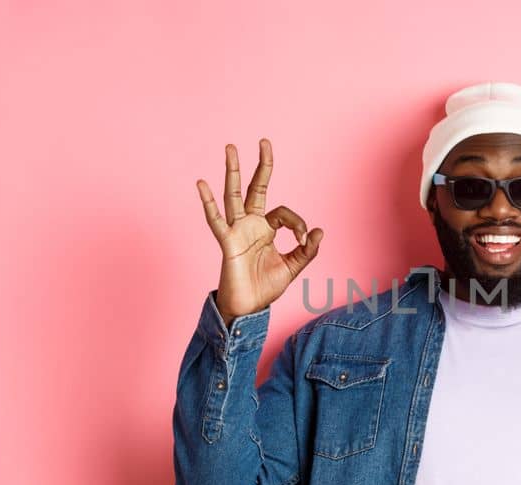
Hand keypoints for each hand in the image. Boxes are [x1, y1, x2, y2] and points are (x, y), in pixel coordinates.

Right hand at [197, 139, 323, 324]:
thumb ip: (306, 250)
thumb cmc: (265, 287)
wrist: (248, 308)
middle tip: (264, 141)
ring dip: (233, 171)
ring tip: (231, 147)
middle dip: (261, 165)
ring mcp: (237, 230)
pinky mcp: (227, 242)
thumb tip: (318, 231)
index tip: (303, 239)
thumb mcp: (292, 267)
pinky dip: (208, 203)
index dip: (297, 223)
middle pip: (255, 188)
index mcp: (266, 229)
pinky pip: (216, 220)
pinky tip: (201, 184)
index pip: (284, 212)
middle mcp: (250, 224)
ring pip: (234, 195)